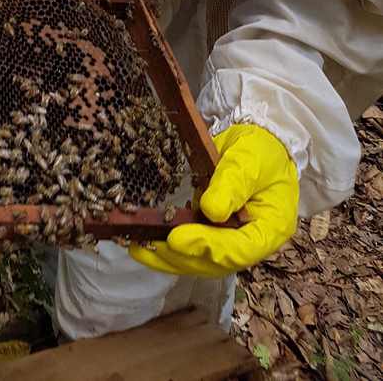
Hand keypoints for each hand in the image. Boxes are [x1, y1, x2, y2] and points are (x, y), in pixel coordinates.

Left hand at [129, 123, 298, 277]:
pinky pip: (192, 247)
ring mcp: (231, 242)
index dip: (207, 247)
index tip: (177, 238)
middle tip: (148, 245)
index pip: (240, 249)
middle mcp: (251, 243)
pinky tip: (145, 240)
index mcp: (271, 229)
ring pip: (200, 261)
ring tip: (138, 247)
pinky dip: (168, 247)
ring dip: (168, 257)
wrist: (258, 148)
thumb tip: (211, 212)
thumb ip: (233, 184)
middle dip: (180, 256)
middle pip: (216, 262)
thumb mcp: (250, 159)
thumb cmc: (260, 151)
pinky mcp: (213, 234)